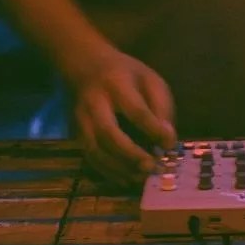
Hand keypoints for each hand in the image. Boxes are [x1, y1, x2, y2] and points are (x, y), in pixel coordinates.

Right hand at [66, 49, 175, 187]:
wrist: (86, 66)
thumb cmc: (127, 75)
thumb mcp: (150, 80)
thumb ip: (162, 107)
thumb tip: (167, 140)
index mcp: (117, 84)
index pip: (136, 110)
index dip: (153, 130)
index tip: (169, 145)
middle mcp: (94, 103)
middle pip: (108, 133)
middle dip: (130, 154)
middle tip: (151, 167)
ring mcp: (80, 119)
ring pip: (95, 149)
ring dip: (119, 168)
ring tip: (142, 178)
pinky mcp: (75, 132)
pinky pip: (89, 157)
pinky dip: (107, 172)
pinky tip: (126, 179)